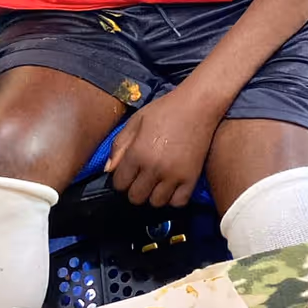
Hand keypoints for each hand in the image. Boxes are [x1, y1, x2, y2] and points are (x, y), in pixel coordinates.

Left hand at [107, 90, 218, 207]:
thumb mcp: (136, 121)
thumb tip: (108, 170)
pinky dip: (174, 197)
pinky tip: (173, 185)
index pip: (119, 184)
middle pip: (135, 197)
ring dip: (154, 194)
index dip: (121, 179)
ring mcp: (174, 175)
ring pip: (156, 202)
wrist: (199, 104)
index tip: (129, 171)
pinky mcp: (192, 177)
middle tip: (143, 176)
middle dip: (135, 188)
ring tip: (158, 181)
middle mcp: (154, 168)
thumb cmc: (165, 109)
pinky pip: (178, 202)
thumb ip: (119, 145)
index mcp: (137, 153)